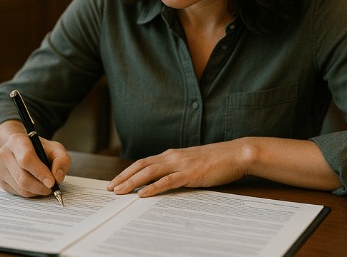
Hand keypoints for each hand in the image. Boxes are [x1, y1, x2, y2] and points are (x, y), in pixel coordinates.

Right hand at [0, 123, 70, 197]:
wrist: (23, 149)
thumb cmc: (40, 149)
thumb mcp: (55, 148)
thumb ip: (62, 160)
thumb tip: (57, 177)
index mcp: (17, 141)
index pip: (26, 159)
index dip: (40, 173)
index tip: (52, 182)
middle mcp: (4, 154)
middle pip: (22, 177)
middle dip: (40, 186)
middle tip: (52, 188)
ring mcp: (0, 168)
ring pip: (20, 188)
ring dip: (37, 191)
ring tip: (46, 186)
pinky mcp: (1, 181)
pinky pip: (18, 193)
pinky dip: (31, 193)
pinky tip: (36, 185)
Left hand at [107, 140, 251, 196]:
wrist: (236, 154)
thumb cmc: (216, 160)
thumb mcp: (192, 163)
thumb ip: (178, 169)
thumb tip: (164, 180)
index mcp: (172, 155)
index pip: (143, 162)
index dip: (127, 172)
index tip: (115, 181)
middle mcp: (172, 157)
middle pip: (141, 166)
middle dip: (124, 177)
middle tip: (110, 189)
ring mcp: (181, 164)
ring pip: (150, 172)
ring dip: (132, 182)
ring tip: (120, 191)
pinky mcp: (190, 173)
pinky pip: (167, 181)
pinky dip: (153, 187)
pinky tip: (143, 194)